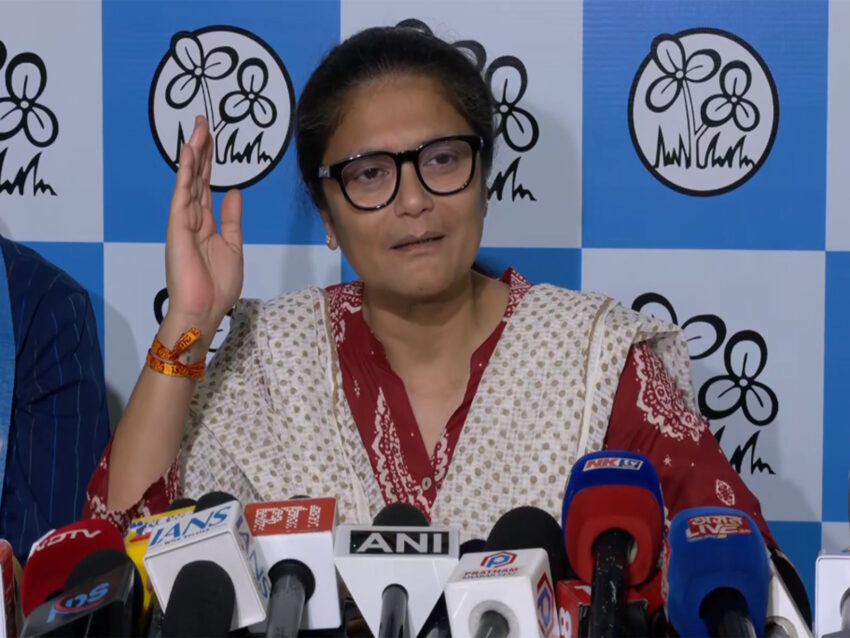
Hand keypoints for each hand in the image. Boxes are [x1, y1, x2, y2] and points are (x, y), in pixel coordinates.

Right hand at [164, 115, 242, 335]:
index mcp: (206, 224)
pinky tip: (188, 154)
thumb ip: (231, 219)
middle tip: (203, 122)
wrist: (205, 310)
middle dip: (200, 150)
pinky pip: (181, 195)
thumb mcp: (232, 246)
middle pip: (196, 178)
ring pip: (188, 181)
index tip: (211, 139)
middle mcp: (192, 219)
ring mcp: (183, 222)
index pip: (206, 187)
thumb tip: (232, 192)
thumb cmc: (218, 285)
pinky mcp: (177, 227)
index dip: (208, 163)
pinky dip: (184, 174)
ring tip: (197, 129)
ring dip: (193, 155)